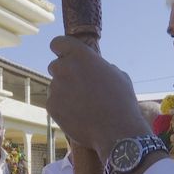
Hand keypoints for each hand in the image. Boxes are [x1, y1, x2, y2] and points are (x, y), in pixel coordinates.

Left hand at [47, 36, 150, 160]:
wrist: (116, 131)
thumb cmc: (121, 102)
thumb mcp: (118, 75)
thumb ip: (100, 67)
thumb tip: (95, 68)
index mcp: (81, 56)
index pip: (58, 43)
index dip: (60, 49)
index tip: (62, 55)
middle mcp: (65, 68)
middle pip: (55, 66)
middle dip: (64, 74)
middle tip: (78, 87)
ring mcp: (56, 87)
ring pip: (55, 86)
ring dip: (64, 92)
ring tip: (83, 105)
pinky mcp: (51, 106)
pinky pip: (54, 103)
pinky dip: (62, 108)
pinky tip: (78, 115)